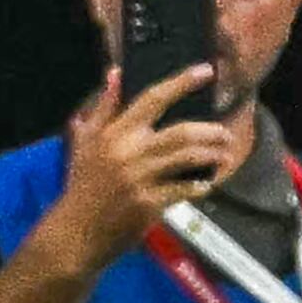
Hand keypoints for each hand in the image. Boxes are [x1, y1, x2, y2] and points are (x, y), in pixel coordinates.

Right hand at [49, 66, 249, 272]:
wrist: (76, 231)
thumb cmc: (82, 184)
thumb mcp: (85, 140)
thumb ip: (104, 106)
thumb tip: (115, 73)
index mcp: (115, 133)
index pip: (153, 98)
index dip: (182, 82)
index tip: (206, 71)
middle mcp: (129, 152)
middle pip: (181, 131)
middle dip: (210, 131)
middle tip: (225, 133)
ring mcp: (141, 179)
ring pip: (187, 158)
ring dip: (212, 155)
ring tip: (225, 155)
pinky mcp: (149, 204)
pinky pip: (183, 189)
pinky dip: (199, 185)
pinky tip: (207, 183)